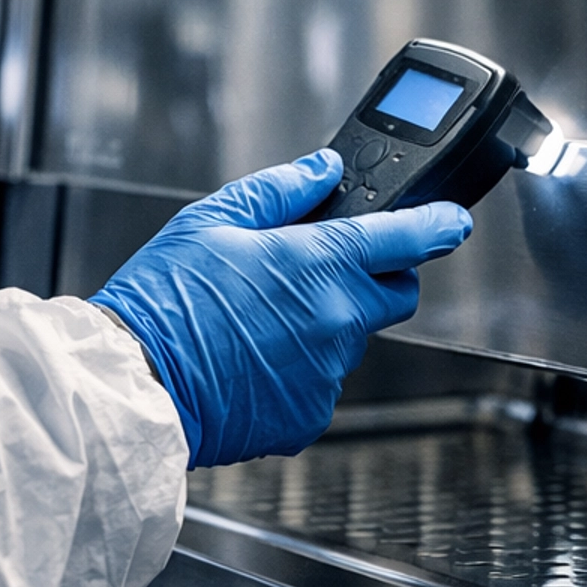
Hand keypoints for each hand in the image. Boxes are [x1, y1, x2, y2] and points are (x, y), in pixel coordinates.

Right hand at [92, 150, 470, 468]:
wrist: (135, 385)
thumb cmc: (163, 301)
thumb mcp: (211, 221)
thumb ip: (279, 190)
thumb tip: (322, 170)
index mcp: (318, 262)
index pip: (407, 239)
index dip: (437, 226)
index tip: (451, 222)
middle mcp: (335, 320)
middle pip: (393, 295)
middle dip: (372, 279)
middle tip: (314, 272)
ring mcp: (325, 374)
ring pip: (349, 340)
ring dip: (322, 326)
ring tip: (255, 321)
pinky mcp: (308, 416)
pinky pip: (318, 384)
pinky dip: (296, 370)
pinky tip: (249, 360)